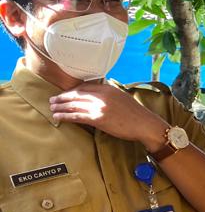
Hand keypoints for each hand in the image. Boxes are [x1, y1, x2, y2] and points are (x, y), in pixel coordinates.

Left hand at [50, 82, 166, 147]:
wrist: (145, 124)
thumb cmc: (135, 114)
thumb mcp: (121, 98)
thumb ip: (108, 95)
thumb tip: (96, 96)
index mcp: (107, 88)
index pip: (84, 87)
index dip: (71, 91)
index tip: (64, 94)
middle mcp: (102, 95)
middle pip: (76, 95)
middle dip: (62, 98)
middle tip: (52, 100)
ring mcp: (100, 107)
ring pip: (74, 105)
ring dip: (60, 107)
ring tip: (52, 109)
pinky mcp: (98, 119)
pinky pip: (77, 116)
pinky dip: (65, 117)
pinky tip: (59, 117)